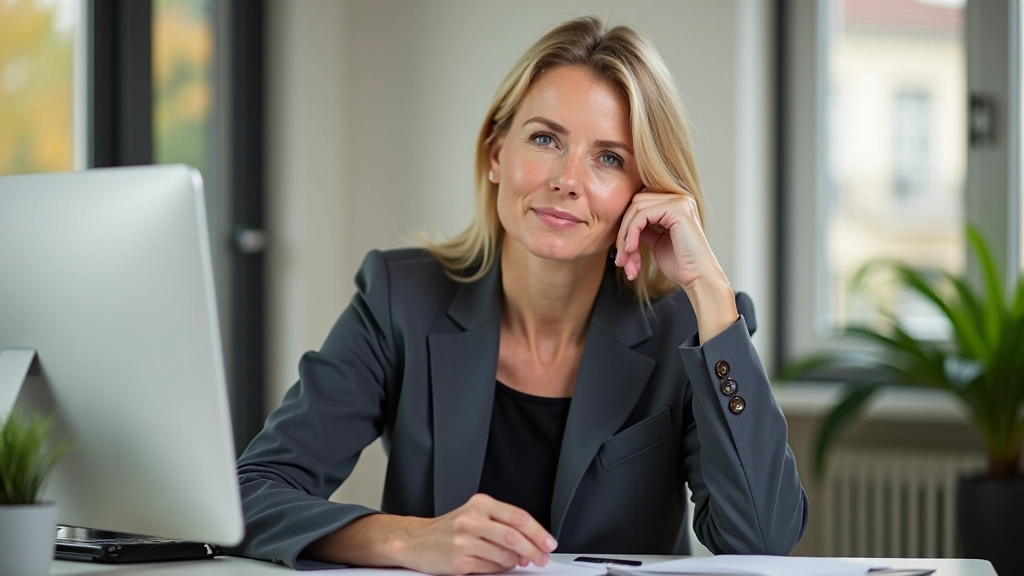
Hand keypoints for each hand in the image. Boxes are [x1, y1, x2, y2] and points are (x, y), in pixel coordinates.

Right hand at [400, 493, 557, 574]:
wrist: (416, 541)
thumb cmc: (449, 529)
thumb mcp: (474, 515)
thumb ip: (501, 524)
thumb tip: (531, 542)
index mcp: (480, 504)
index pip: (518, 517)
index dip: (538, 532)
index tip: (549, 543)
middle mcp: (472, 520)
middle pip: (514, 537)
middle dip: (534, 550)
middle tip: (542, 558)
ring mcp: (464, 541)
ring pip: (504, 555)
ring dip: (516, 562)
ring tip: (517, 562)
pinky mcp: (459, 560)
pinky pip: (490, 568)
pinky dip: (499, 569)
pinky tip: (497, 566)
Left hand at [613, 189, 737, 340]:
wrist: (698, 278)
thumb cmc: (680, 264)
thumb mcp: (657, 241)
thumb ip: (645, 228)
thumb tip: (624, 223)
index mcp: (675, 204)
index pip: (640, 203)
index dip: (626, 226)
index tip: (622, 253)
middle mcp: (679, 198)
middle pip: (635, 203)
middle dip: (623, 231)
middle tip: (621, 258)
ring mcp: (679, 201)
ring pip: (636, 208)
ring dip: (625, 234)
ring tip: (626, 258)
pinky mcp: (677, 209)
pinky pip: (642, 215)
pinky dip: (631, 232)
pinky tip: (632, 249)